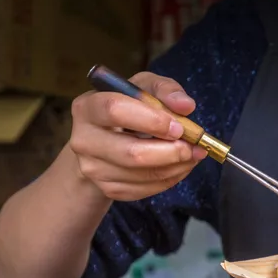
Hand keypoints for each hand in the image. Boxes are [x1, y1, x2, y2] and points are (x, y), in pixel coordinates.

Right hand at [68, 72, 207, 200]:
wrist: (107, 139)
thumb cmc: (129, 108)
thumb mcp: (144, 88)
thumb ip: (166, 90)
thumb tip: (186, 105)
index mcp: (87, 107)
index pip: (115, 110)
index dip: (152, 120)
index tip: (179, 126)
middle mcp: (83, 140)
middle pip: (131, 153)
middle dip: (171, 152)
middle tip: (194, 147)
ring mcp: (93, 169)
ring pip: (142, 175)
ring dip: (176, 167)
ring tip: (193, 155)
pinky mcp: (108, 188)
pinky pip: (145, 190)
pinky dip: (170, 179)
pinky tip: (179, 166)